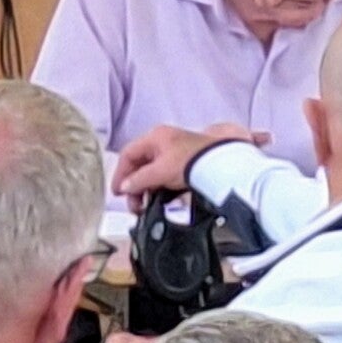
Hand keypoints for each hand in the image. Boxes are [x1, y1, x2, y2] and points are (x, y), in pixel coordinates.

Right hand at [113, 124, 264, 207]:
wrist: (222, 166)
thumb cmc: (195, 161)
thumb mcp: (160, 171)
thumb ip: (139, 180)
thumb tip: (126, 187)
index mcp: (156, 137)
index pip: (128, 155)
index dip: (120, 174)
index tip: (119, 192)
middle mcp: (165, 142)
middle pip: (140, 165)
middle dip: (134, 186)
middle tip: (135, 204)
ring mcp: (176, 153)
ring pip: (153, 173)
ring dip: (147, 190)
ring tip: (147, 205)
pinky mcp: (186, 165)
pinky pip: (166, 178)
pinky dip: (161, 189)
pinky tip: (161, 200)